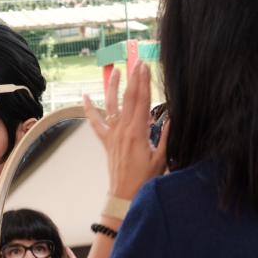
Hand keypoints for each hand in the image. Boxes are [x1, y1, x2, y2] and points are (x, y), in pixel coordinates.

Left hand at [84, 63, 168, 200]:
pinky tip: (85, 96)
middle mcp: (123, 130)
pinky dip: (90, 109)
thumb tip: (172, 117)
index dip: (144, 82)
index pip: (142, 101)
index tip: (145, 66)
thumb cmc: (145, 180)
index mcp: (138, 132)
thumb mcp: (162, 158)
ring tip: (115, 70)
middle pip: (128, 98)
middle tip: (137, 61)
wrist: (125, 195)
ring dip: (113, 86)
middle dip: (133, 78)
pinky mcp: (106, 141)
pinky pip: (96, 123)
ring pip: (111, 105)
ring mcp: (113, 134)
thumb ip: (167, 136)